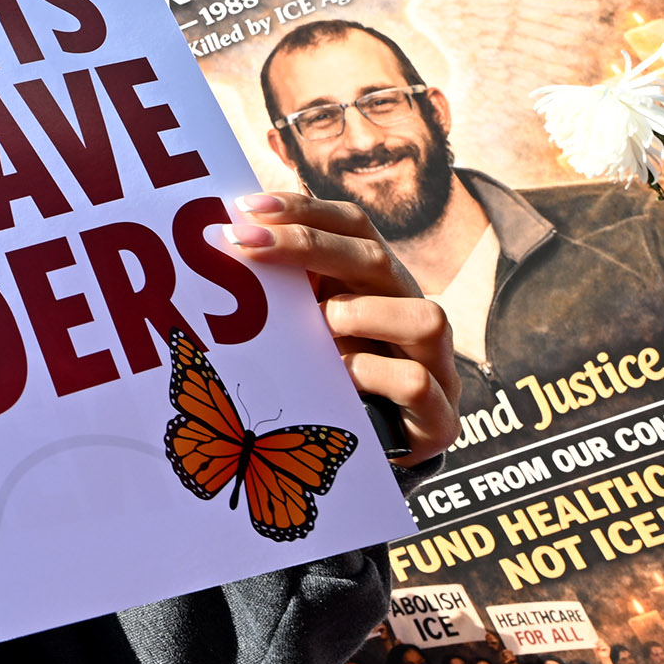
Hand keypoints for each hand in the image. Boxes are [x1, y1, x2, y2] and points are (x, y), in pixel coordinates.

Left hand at [207, 191, 461, 463]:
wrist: (375, 454)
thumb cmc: (332, 378)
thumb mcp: (306, 326)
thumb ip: (283, 290)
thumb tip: (222, 242)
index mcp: (379, 283)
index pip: (353, 225)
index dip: (303, 209)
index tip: (245, 208)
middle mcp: (412, 310)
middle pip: (374, 257)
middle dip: (307, 244)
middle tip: (244, 244)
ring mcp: (436, 362)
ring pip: (423, 316)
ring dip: (357, 316)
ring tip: (317, 327)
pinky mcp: (440, 417)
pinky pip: (417, 381)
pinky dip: (373, 374)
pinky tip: (340, 377)